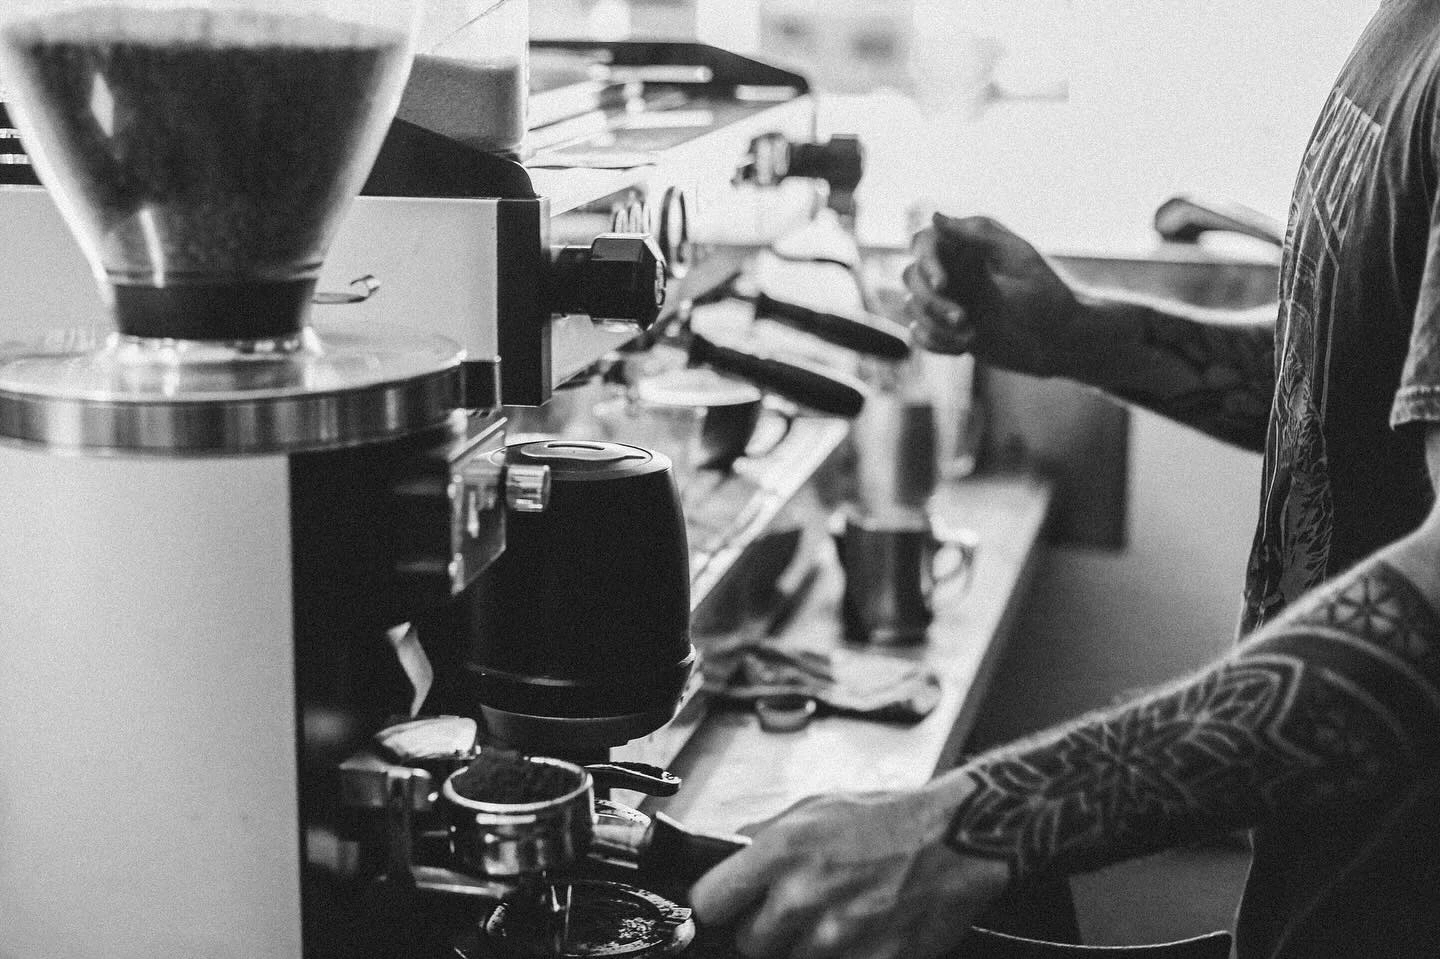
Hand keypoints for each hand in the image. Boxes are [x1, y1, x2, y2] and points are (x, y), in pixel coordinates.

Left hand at [688, 782, 1010, 958]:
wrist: (956, 839)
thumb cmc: (887, 819)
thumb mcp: (817, 807)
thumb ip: (766, 836)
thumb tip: (728, 855)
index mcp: (783, 850)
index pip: (709, 902)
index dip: (719, 905)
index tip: (730, 905)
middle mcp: (804, 896)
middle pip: (748, 943)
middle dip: (765, 929)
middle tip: (794, 910)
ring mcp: (838, 936)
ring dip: (804, 947)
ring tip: (835, 916)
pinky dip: (843, 956)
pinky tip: (859, 933)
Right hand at [903, 213, 1084, 377]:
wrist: (1060, 343)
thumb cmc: (1047, 297)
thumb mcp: (1018, 259)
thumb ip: (978, 235)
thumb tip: (935, 216)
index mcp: (969, 248)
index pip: (925, 243)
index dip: (927, 262)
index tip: (943, 285)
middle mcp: (955, 272)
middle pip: (912, 277)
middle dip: (931, 302)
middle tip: (963, 319)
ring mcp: (950, 302)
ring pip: (913, 307)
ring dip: (935, 324)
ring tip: (970, 336)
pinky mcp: (948, 331)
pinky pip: (920, 334)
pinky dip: (935, 342)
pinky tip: (963, 347)